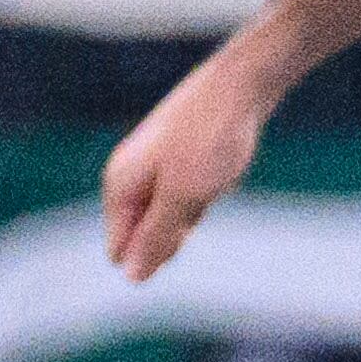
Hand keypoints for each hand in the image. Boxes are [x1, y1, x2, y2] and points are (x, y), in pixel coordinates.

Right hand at [104, 45, 275, 281]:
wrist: (242, 85)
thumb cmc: (210, 140)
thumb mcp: (184, 197)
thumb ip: (156, 236)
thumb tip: (130, 276)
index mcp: (119, 186)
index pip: (121, 250)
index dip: (155, 253)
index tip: (186, 220)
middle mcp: (130, 177)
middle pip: (146, 236)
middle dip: (177, 232)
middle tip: (202, 190)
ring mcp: (155, 168)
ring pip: (172, 217)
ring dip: (196, 212)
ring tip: (211, 174)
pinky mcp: (181, 161)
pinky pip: (191, 197)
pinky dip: (209, 195)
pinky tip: (220, 168)